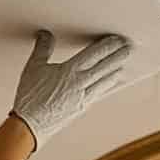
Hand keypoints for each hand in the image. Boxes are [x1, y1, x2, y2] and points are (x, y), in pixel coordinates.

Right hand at [11, 32, 131, 148]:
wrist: (30, 125)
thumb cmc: (30, 97)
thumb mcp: (33, 67)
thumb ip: (43, 49)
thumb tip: (46, 35)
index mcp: (70, 71)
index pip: (94, 54)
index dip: (107, 45)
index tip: (117, 39)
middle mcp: (80, 84)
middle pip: (104, 66)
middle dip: (118, 56)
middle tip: (129, 48)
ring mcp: (83, 97)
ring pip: (104, 82)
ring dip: (115, 72)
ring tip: (123, 65)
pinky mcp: (81, 108)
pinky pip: (98, 94)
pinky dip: (106, 87)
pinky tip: (110, 85)